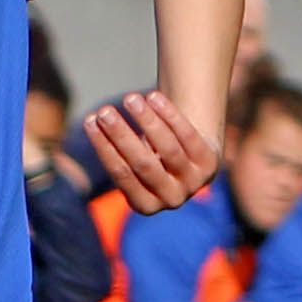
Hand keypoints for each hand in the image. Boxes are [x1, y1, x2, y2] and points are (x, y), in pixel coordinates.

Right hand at [85, 90, 216, 212]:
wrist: (193, 158)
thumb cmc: (152, 158)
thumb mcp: (134, 165)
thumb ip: (118, 152)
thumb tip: (93, 121)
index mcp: (145, 205)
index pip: (121, 173)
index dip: (104, 145)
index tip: (90, 120)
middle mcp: (171, 199)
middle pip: (142, 163)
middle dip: (121, 134)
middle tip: (105, 110)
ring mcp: (194, 183)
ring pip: (167, 148)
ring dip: (146, 120)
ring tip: (130, 98)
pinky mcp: (211, 163)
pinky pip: (188, 135)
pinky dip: (169, 115)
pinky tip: (153, 96)